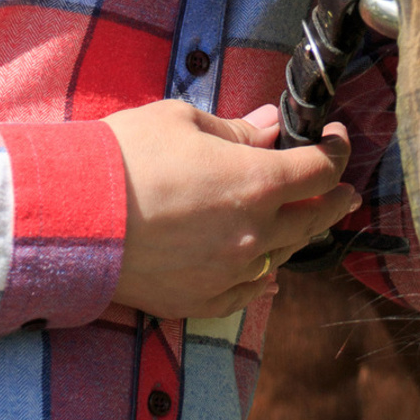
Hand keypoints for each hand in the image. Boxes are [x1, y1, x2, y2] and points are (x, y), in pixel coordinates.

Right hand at [102, 100, 355, 321]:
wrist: (75, 216)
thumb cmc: (126, 156)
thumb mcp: (182, 120)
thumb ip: (235, 128)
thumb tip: (270, 125)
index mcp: (255, 182)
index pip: (319, 169)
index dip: (336, 150)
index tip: (337, 138)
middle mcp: (253, 234)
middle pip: (314, 218)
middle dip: (334, 197)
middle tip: (344, 187)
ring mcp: (229, 273)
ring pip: (283, 256)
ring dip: (298, 234)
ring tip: (304, 221)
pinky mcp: (201, 299)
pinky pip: (248, 293)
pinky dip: (263, 279)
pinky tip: (269, 273)